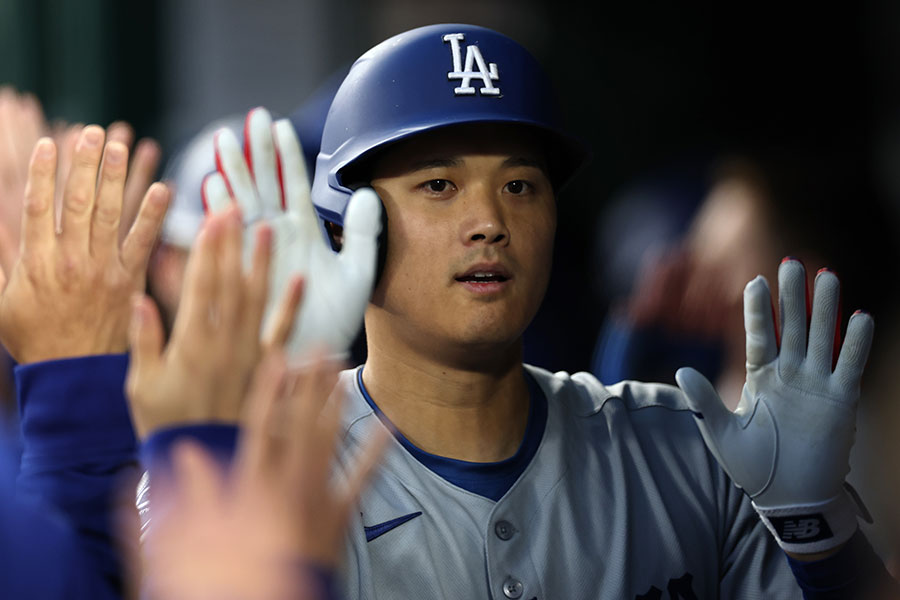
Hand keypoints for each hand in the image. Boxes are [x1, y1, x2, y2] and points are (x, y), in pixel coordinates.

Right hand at [0, 126, 168, 363]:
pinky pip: (143, 242)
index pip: (38, 208)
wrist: (73, 372)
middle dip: (82, 165)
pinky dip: (153, 215)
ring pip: (109, 215)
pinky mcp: (129, 280)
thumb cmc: (33, 337)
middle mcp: (70, 261)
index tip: (49, 144)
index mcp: (36, 263)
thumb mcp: (0, 302)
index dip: (43, 173)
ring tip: (117, 145)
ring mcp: (103, 269)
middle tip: (89, 133)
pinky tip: (163, 187)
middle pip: (76, 203)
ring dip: (114, 178)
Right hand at [126, 206, 304, 438]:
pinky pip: (283, 333)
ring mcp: (251, 355)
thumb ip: (144, 342)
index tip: (212, 219)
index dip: (207, 250)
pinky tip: (299, 280)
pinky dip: (292, 306)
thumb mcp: (142, 386)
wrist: (209, 462)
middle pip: (230, 284)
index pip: (200, 286)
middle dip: (232, 244)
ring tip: (267, 229)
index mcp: (191, 344)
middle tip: (236, 208)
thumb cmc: (168, 426)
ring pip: (258, 301)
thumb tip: (139, 300)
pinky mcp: (269, 369)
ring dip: (263, 264)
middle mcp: (225, 344)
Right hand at [141, 350, 388, 598]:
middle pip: (301, 423)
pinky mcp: (339, 515)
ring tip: (343, 372)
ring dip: (336, 405)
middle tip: (323, 347)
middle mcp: (288, 483)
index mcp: (251, 485)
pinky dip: (374, 452)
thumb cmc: (231, 577)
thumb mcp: (194, 541)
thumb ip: (186, 496)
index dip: (269, 388)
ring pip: (329, 441)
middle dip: (311, 384)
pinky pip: (360, 478)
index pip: (259, 425)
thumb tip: (179, 454)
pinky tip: (388, 427)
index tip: (278, 356)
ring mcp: (317, 497)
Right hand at [204, 107, 380, 360]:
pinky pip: (228, 241)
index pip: (294, 184)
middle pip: (263, 185)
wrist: (314, 361)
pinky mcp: (242, 274)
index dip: (286, 155)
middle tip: (252, 118)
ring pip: (242, 205)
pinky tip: (213, 188)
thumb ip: (362, 234)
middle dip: (256, 152)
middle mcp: (275, 237)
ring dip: (233, 174)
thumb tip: (368, 193)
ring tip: (225, 141)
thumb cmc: (334, 321)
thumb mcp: (358, 274)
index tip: (281, 125)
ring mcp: (255, 253)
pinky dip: (220, 215)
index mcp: (303, 232)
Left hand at [675, 259, 874, 554]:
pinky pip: (848, 366)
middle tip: (792, 261)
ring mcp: (816, 385)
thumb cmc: (753, 468)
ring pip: (822, 337)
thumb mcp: (720, 432)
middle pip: (793, 326)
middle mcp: (790, 375)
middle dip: (792, 295)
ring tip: (826, 274)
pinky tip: (859, 316)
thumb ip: (704, 400)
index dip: (758, 309)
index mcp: (760, 378)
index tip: (755, 279)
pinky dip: (855, 343)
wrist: (788, 500)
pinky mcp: (840, 402)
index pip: (759, 335)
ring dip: (824, 308)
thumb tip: (681, 369)